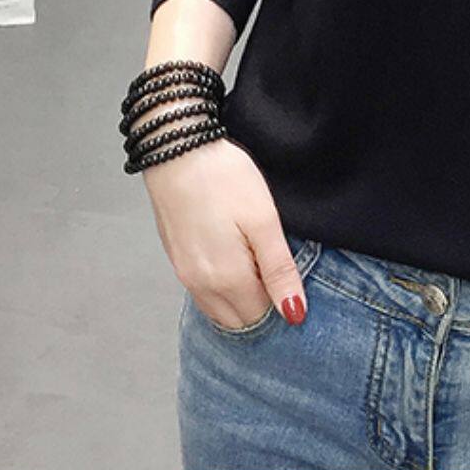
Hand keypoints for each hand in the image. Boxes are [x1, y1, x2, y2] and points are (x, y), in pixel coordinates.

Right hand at [143, 138, 305, 328]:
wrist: (176, 149)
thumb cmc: (224, 179)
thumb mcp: (264, 223)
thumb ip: (280, 272)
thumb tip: (294, 314)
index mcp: (227, 280)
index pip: (263, 318)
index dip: (283, 304)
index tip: (292, 279)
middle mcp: (201, 286)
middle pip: (240, 320)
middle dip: (262, 307)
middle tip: (276, 270)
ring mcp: (185, 275)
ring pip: (220, 310)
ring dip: (241, 300)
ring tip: (257, 262)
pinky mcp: (177, 261)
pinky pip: (204, 293)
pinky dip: (223, 289)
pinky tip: (235, 259)